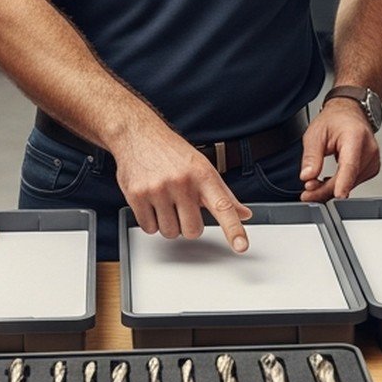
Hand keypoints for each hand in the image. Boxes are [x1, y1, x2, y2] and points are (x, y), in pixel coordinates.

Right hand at [114, 130, 253, 252]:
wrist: (138, 135)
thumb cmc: (172, 152)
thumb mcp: (203, 167)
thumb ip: (223, 194)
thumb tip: (244, 214)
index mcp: (203, 175)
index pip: (223, 207)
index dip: (234, 229)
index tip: (241, 246)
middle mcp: (182, 181)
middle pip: (192, 231)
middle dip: (188, 225)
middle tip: (182, 206)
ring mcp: (158, 189)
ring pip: (170, 232)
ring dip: (168, 224)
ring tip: (165, 202)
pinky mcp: (137, 195)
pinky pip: (149, 228)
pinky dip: (151, 222)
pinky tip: (151, 203)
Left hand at [300, 101, 380, 201]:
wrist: (349, 114)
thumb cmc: (335, 120)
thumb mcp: (315, 134)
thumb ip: (311, 156)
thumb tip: (308, 176)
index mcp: (355, 136)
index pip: (351, 164)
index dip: (344, 182)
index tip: (339, 194)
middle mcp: (369, 149)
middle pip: (348, 179)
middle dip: (326, 189)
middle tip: (307, 191)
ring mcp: (373, 160)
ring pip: (351, 184)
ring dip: (332, 188)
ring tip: (316, 182)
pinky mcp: (373, 168)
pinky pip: (354, 182)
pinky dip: (341, 184)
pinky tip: (330, 180)